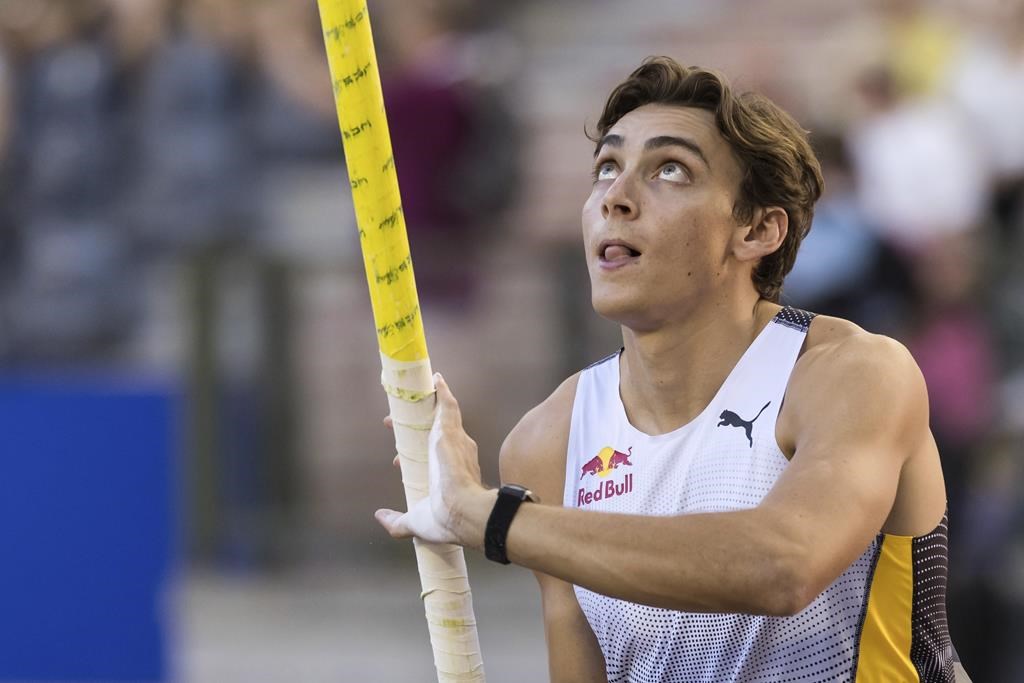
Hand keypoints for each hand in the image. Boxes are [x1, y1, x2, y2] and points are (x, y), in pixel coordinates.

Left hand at [375, 373, 491, 547]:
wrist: (462, 511)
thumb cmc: (445, 519)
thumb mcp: (416, 520)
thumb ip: (397, 521)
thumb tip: (380, 517)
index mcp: (452, 473)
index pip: (432, 458)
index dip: (412, 455)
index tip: (397, 459)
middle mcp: (458, 453)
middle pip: (435, 431)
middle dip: (414, 427)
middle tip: (392, 424)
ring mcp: (454, 439)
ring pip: (440, 414)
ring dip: (425, 405)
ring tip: (408, 396)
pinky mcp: (449, 429)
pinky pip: (447, 403)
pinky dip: (441, 390)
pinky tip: (435, 378)